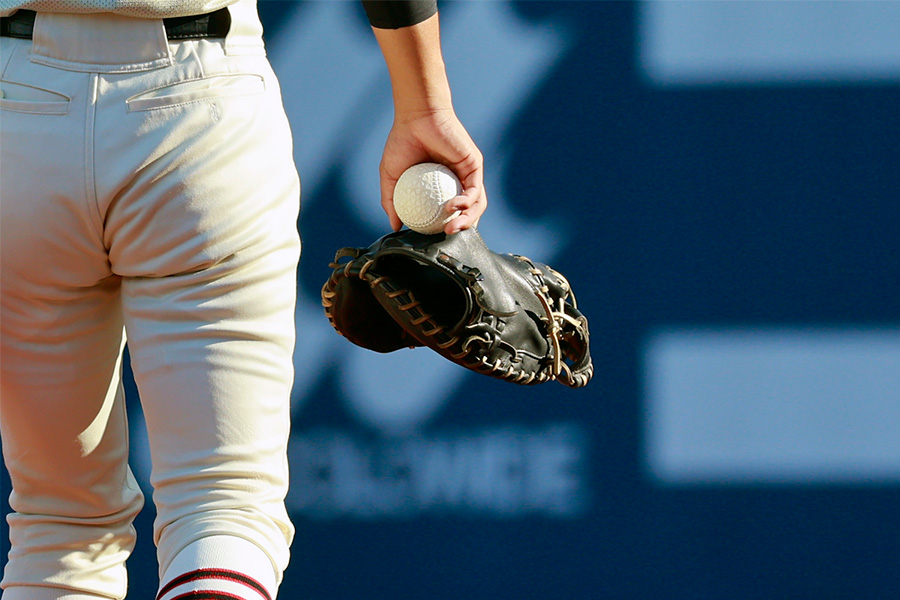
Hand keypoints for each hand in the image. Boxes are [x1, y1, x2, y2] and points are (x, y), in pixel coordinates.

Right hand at [379, 107, 486, 233]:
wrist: (415, 117)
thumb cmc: (401, 142)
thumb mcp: (391, 177)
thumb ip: (392, 202)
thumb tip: (395, 227)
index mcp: (440, 187)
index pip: (448, 215)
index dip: (446, 229)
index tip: (436, 240)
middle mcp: (457, 181)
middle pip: (467, 213)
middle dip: (461, 230)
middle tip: (447, 236)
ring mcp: (467, 174)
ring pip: (476, 204)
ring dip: (467, 220)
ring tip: (452, 227)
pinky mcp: (474, 164)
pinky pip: (475, 188)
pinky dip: (467, 201)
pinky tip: (453, 206)